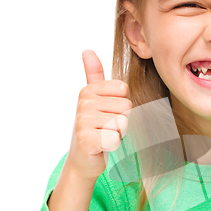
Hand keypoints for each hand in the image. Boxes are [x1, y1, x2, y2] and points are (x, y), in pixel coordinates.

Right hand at [65, 50, 132, 181]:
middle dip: (122, 121)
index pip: (124, 89)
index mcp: (89, 91)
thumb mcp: (95, 100)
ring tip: (104, 136)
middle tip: (107, 128)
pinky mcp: (87, 140)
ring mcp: (84, 121)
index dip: (123, 105)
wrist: (83, 159)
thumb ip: (94, 75)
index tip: (109, 113)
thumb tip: (87, 50)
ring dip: (118, 134)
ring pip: (123, 123)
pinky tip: (101, 147)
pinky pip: (115, 138)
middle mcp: (84, 103)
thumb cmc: (95, 128)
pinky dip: (112, 145)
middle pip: (126, 106)